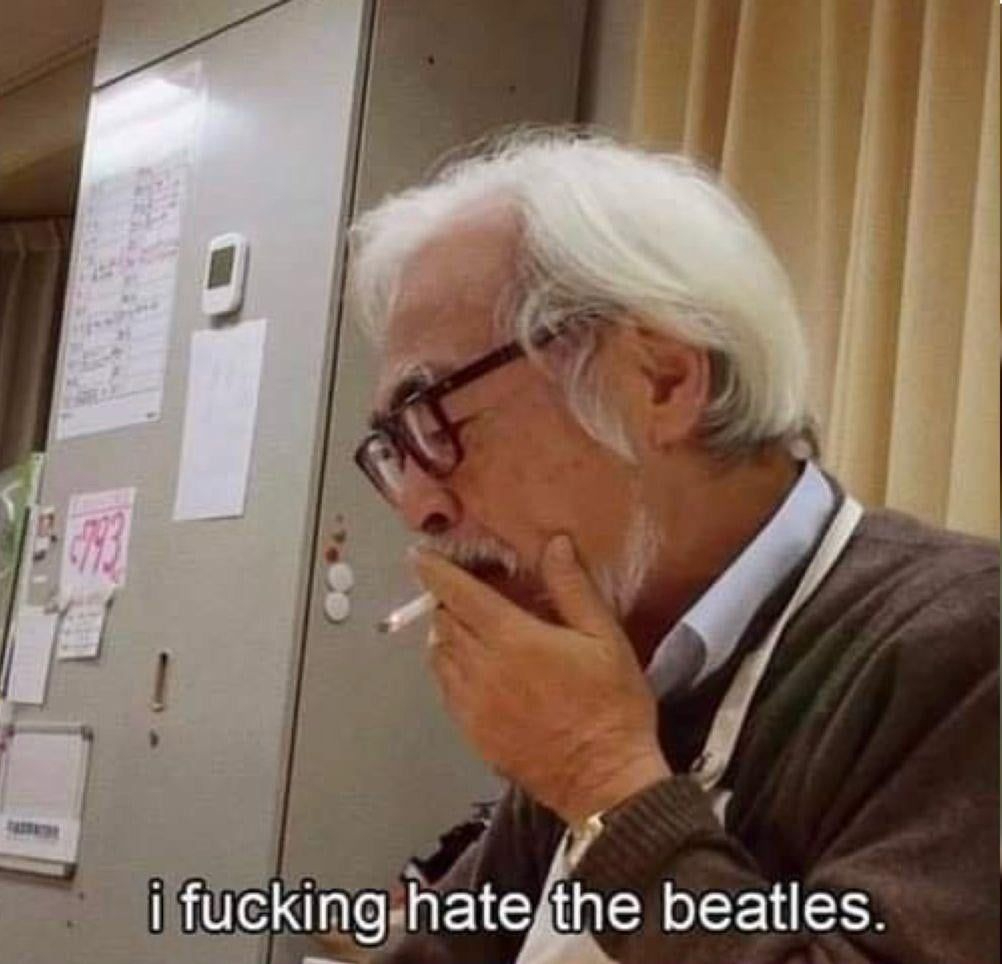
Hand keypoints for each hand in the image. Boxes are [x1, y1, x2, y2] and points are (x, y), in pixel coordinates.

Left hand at [414, 534, 670, 824]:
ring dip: (444, 633)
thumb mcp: (604, 636)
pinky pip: (444, 690)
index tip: (419, 556)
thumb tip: (555, 543)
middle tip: (461, 589)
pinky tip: (470, 667)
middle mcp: (481, 668)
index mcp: (512, 638)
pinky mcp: (472, 732)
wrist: (604, 780)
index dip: (435, 571)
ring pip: (438, 655)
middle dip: (445, 599)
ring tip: (465, 625)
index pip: (458, 594)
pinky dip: (447, 668)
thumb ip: (573, 587)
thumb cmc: (612, 705)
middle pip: (443, 622)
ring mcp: (472, 704)